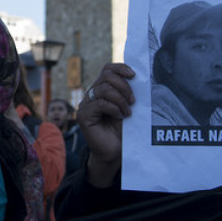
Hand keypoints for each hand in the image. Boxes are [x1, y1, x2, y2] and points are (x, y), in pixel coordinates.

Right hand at [77, 63, 134, 187]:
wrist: (114, 152)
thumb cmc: (122, 130)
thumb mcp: (127, 107)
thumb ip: (127, 93)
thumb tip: (137, 78)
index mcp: (101, 89)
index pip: (108, 69)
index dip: (121, 68)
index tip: (134, 76)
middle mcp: (91, 94)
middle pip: (106, 76)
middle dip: (124, 86)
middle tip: (133, 101)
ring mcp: (86, 104)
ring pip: (104, 89)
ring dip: (121, 99)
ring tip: (128, 111)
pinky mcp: (84, 115)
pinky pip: (100, 103)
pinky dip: (114, 108)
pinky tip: (120, 116)